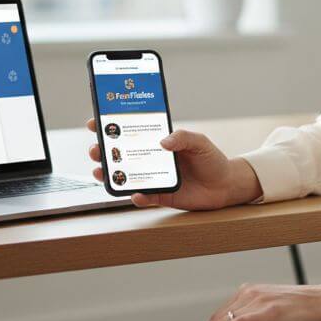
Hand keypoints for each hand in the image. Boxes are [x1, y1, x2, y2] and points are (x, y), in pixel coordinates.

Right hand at [85, 119, 261, 209]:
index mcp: (157, 142)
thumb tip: (162, 142)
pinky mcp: (161, 196)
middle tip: (95, 149)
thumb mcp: (199, 142)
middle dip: (103, 152)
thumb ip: (182, 137)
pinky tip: (136, 193)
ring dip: (111, 175)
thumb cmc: (211, 159)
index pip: (130, 133)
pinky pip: (145, 197)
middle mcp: (152, 160)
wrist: (225, 185)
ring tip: (101, 172)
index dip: (111, 127)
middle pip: (121, 155)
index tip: (95, 123)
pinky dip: (138, 196)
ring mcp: (154, 178)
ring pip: (126, 177)